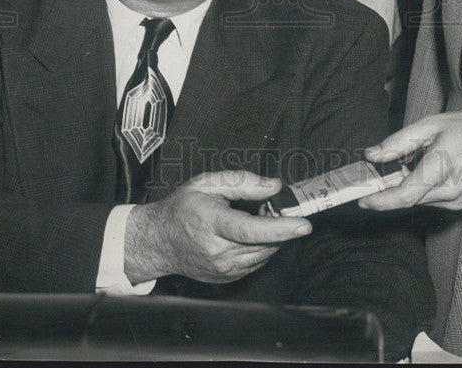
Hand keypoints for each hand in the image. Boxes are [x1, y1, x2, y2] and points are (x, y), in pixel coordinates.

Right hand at [124, 170, 311, 284]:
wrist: (158, 241)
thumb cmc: (182, 208)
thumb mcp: (207, 183)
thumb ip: (243, 182)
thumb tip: (274, 186)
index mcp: (212, 224)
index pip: (251, 230)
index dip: (280, 228)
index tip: (303, 224)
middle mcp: (218, 252)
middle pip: (264, 243)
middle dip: (278, 224)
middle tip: (268, 206)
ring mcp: (222, 269)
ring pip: (264, 255)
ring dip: (271, 237)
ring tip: (253, 218)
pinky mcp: (226, 278)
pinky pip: (256, 263)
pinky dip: (261, 248)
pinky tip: (246, 235)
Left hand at [359, 110, 461, 211]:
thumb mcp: (431, 126)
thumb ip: (398, 142)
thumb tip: (372, 155)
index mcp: (441, 168)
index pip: (405, 196)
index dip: (380, 201)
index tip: (362, 200)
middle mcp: (450, 191)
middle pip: (409, 199)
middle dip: (390, 190)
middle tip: (378, 175)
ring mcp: (457, 201)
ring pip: (420, 200)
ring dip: (408, 188)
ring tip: (412, 163)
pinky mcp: (461, 204)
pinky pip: (433, 200)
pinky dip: (423, 189)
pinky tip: (428, 170)